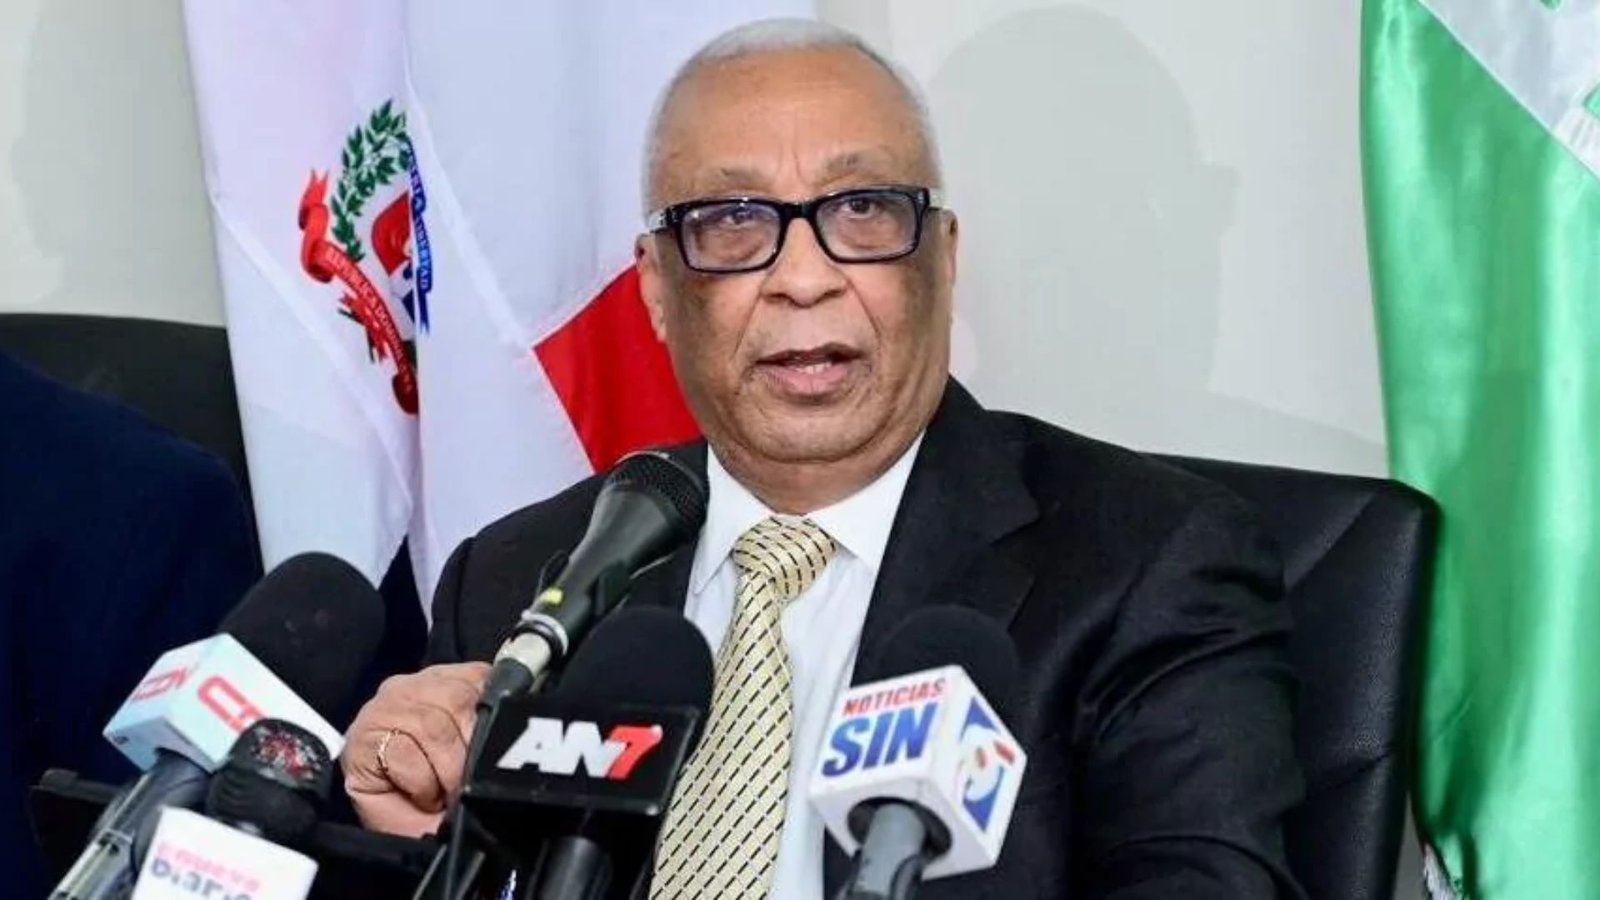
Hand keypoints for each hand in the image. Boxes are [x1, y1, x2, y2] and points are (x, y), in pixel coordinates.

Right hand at [341, 662, 489, 836]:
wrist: (397, 833)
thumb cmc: (437, 792)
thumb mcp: (473, 754)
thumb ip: (491, 726)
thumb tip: (519, 722)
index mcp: (447, 681)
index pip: (482, 678)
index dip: (493, 720)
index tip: (495, 753)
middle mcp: (413, 686)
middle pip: (460, 700)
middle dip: (471, 752)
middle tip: (466, 783)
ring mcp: (384, 707)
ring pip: (434, 727)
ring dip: (446, 772)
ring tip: (444, 791)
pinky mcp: (363, 738)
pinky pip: (405, 754)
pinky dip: (422, 784)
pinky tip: (421, 794)